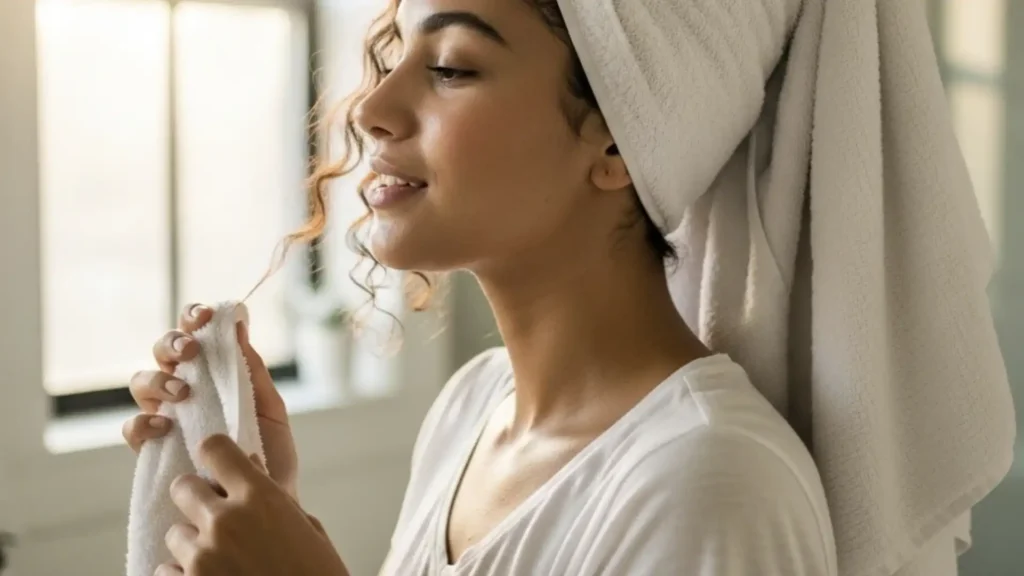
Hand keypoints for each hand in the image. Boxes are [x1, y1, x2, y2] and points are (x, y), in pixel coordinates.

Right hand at [122, 303, 299, 497]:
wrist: (267, 508)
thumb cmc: (272, 457)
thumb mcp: (271, 412)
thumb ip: (255, 373)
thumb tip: (241, 327)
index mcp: (215, 377)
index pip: (195, 335)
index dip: (193, 318)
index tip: (206, 315)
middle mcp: (186, 392)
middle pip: (162, 351)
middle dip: (172, 342)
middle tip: (191, 351)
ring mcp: (167, 419)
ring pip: (141, 383)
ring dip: (158, 379)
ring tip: (183, 392)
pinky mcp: (154, 451)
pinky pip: (132, 428)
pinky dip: (143, 421)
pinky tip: (165, 426)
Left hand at [157, 434, 349, 575]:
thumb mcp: (308, 530)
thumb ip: (275, 498)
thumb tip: (252, 468)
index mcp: (261, 498)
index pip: (214, 448)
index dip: (214, 454)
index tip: (218, 465)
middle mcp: (225, 521)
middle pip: (182, 487)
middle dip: (196, 499)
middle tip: (215, 518)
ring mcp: (201, 558)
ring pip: (175, 533)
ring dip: (192, 544)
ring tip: (220, 561)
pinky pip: (165, 570)